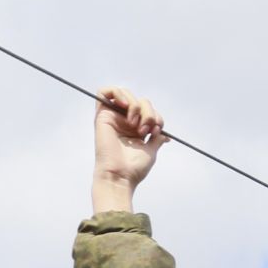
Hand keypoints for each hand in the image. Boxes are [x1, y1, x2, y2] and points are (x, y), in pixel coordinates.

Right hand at [92, 87, 166, 214]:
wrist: (120, 175)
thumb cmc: (134, 168)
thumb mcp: (151, 150)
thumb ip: (157, 138)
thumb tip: (165, 135)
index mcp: (135, 129)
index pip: (149, 110)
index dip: (157, 116)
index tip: (157, 130)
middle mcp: (124, 122)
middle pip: (140, 101)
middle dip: (149, 112)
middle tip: (146, 130)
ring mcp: (113, 117)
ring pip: (126, 94)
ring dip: (136, 105)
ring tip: (135, 123)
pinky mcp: (101, 115)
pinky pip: (105, 91)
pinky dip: (118, 93)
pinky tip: (124, 105)